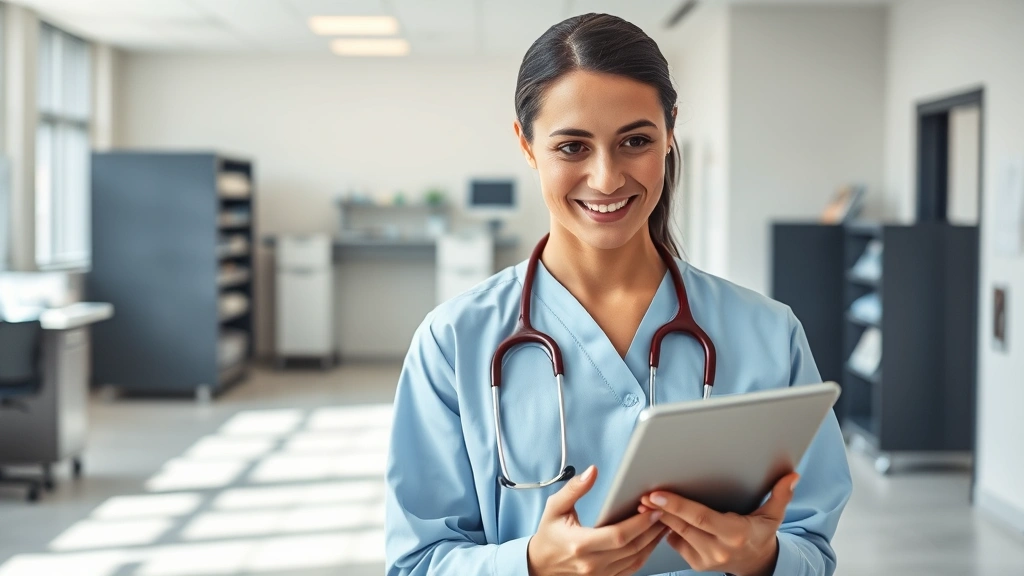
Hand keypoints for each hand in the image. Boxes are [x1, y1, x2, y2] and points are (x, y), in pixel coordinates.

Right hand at [527, 465, 668, 575]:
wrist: (539, 565)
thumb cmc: (548, 536)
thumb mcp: (555, 507)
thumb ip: (575, 488)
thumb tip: (592, 472)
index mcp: (580, 544)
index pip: (618, 535)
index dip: (640, 523)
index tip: (653, 509)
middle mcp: (592, 564)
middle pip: (632, 548)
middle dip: (652, 530)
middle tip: (665, 513)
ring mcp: (599, 575)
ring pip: (635, 560)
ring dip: (652, 543)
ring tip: (663, 524)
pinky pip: (631, 569)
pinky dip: (645, 555)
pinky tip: (651, 542)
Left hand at [638, 472, 799, 575]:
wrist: (755, 564)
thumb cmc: (760, 534)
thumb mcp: (773, 515)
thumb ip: (780, 494)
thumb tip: (792, 475)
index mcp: (735, 533)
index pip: (701, 518)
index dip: (677, 506)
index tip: (658, 495)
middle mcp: (719, 548)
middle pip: (682, 526)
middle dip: (661, 509)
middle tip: (645, 494)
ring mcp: (706, 559)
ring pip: (675, 534)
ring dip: (659, 518)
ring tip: (645, 502)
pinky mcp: (696, 564)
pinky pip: (675, 543)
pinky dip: (667, 528)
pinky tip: (659, 515)